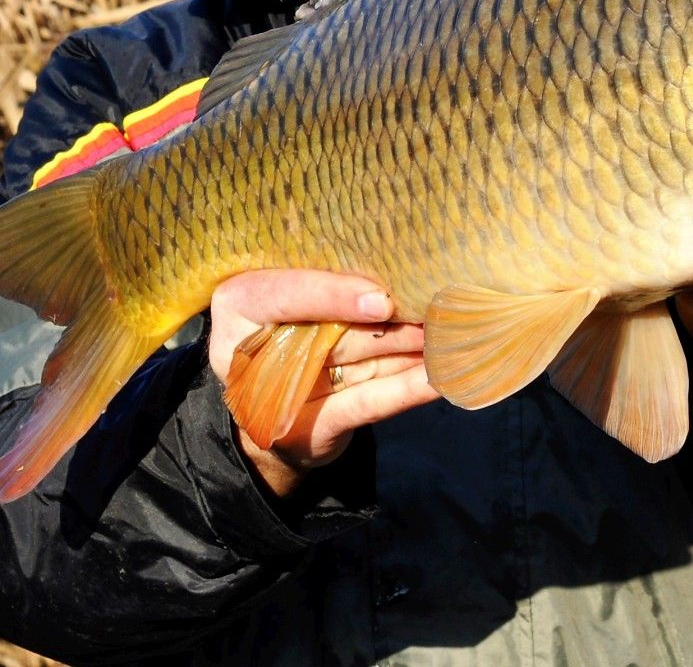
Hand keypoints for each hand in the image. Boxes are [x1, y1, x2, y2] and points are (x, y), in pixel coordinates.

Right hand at [208, 270, 438, 495]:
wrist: (275, 416)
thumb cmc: (290, 333)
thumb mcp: (292, 300)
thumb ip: (330, 285)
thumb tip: (403, 265)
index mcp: (239, 302)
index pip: (285, 293)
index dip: (333, 295)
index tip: (381, 300)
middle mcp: (249, 350)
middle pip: (331, 331)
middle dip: (390, 322)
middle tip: (440, 308)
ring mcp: (278, 395)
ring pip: (357, 364)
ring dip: (410, 349)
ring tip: (453, 334)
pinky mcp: (310, 429)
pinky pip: (367, 404)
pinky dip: (407, 390)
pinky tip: (441, 380)